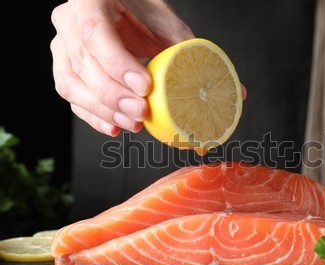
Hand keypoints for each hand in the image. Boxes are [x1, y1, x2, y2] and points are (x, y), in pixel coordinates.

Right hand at [50, 0, 193, 135]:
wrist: (123, 9)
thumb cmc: (142, 11)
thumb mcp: (164, 19)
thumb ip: (178, 45)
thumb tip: (196, 81)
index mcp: (89, 0)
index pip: (95, 34)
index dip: (118, 65)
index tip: (144, 87)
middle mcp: (69, 22)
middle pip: (84, 64)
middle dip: (114, 95)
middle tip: (142, 112)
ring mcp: (63, 47)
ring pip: (71, 85)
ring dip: (103, 111)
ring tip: (133, 123)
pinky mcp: (65, 69)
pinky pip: (73, 98)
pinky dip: (94, 116)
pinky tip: (115, 126)